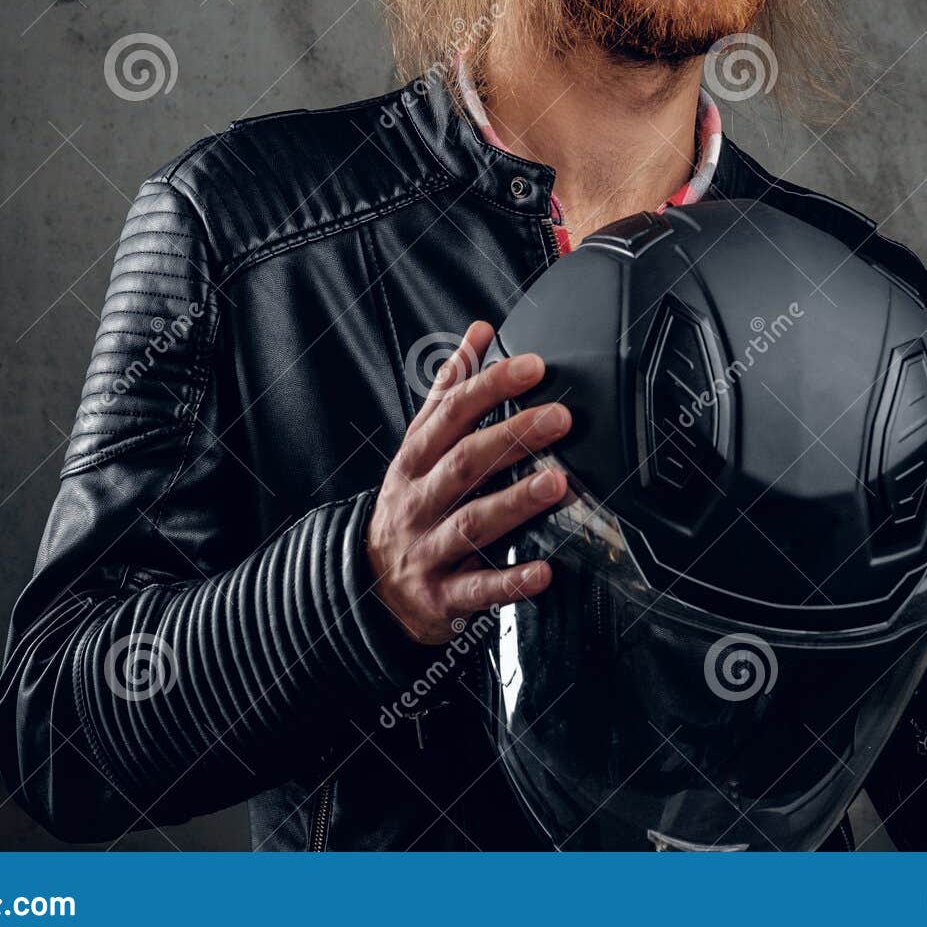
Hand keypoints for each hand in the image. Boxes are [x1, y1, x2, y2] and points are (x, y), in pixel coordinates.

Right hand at [366, 319, 571, 644]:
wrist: (368, 586)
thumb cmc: (408, 502)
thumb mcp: (419, 444)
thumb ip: (450, 388)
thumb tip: (480, 329)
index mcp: (414, 460)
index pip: (450, 414)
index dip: (490, 386)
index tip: (532, 366)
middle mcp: (418, 501)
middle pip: (464, 463)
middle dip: (511, 437)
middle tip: (558, 418)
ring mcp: (427, 549)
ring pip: (471, 522)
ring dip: (514, 502)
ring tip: (556, 484)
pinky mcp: (442, 597)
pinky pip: (478, 589)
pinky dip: (510, 582)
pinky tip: (543, 572)